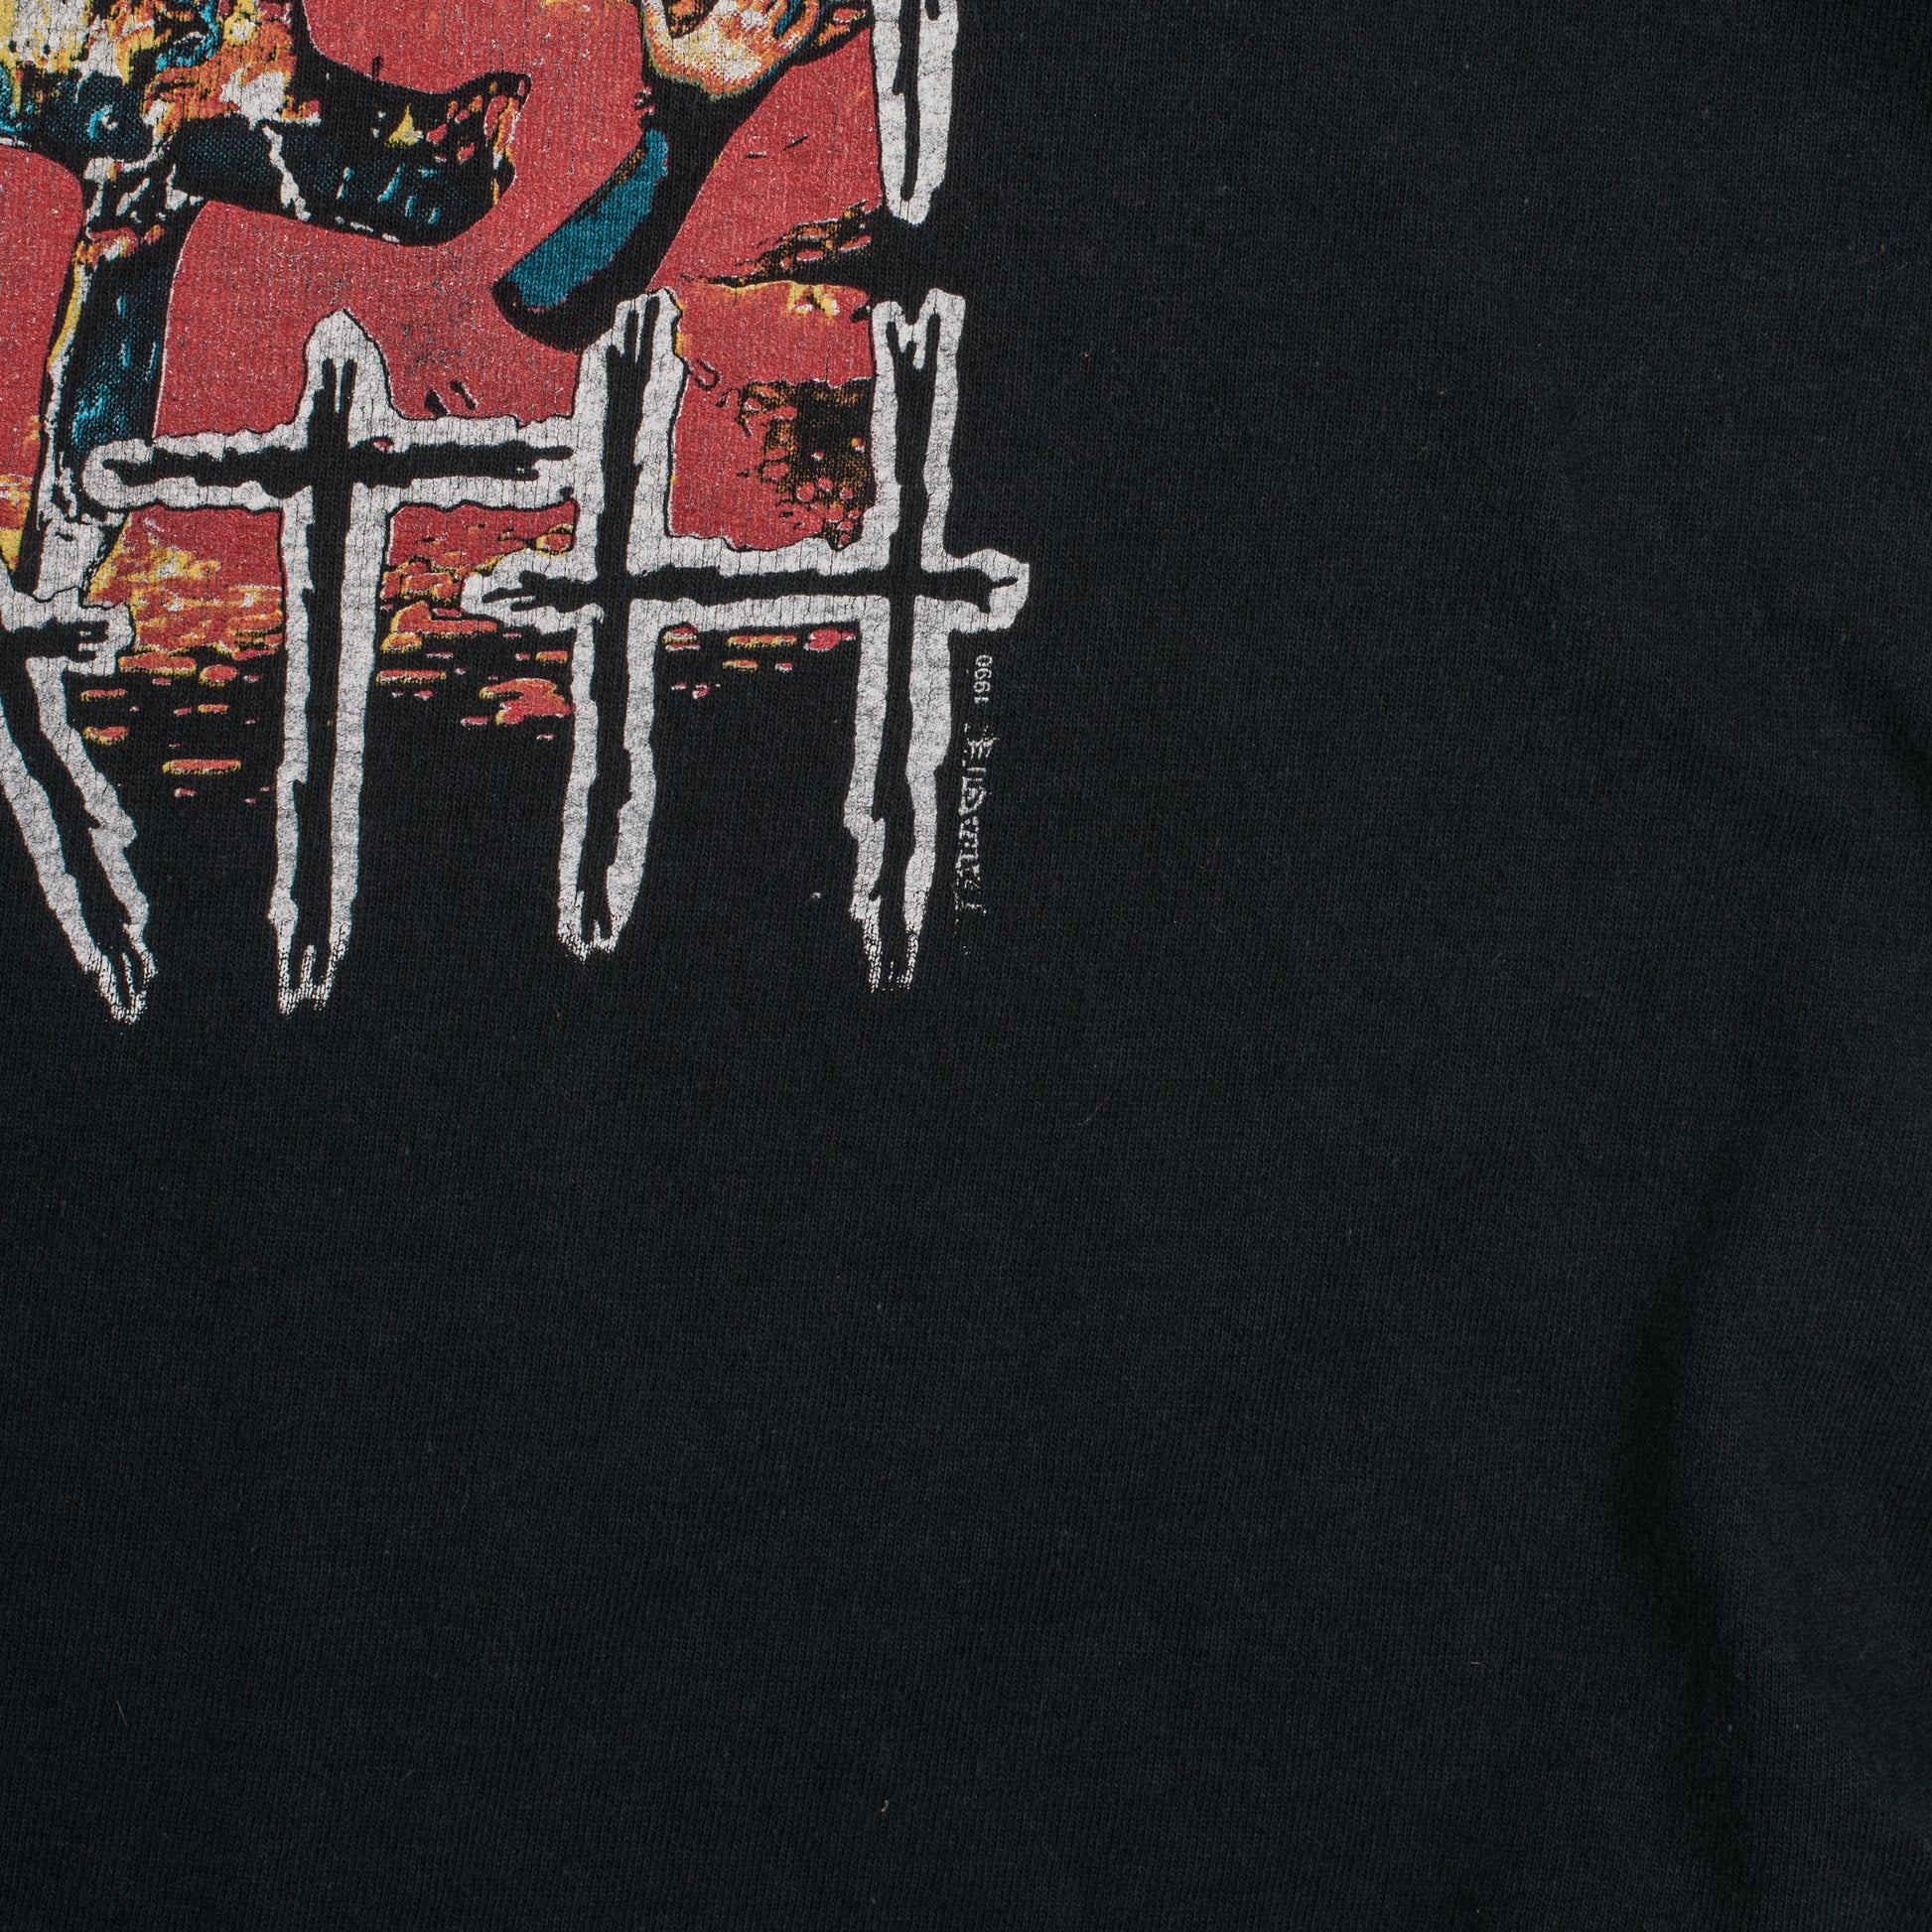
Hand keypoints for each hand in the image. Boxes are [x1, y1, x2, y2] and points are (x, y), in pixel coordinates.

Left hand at [637, 0, 869, 99]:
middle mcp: (745, 28)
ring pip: (785, 5)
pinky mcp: (774, 61)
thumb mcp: (656, 44)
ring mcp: (761, 43)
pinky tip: (813, 0)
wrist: (692, 122)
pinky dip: (809, 16)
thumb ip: (651, 13)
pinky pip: (798, 35)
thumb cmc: (671, 89)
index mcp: (722, 18)